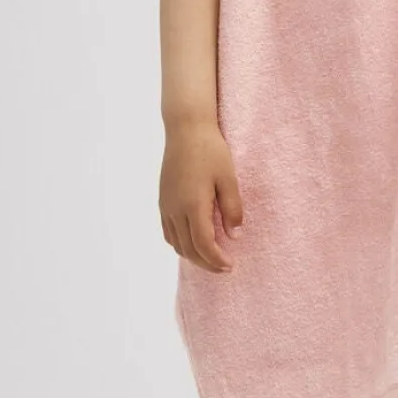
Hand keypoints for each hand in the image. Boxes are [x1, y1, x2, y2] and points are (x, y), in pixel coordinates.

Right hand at [160, 120, 243, 272]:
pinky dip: (180, 244)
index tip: (230, 266)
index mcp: (193, 205)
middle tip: (225, 268)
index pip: (203, 245)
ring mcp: (166, 206)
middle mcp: (175, 209)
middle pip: (188, 249)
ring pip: (176, 243)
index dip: (216, 260)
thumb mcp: (229, 179)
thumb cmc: (211, 151)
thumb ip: (232, 209)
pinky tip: (193, 242)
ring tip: (211, 258)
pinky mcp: (162, 201)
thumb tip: (235, 236)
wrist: (186, 130)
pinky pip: (168, 232)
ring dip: (193, 256)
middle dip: (207, 263)